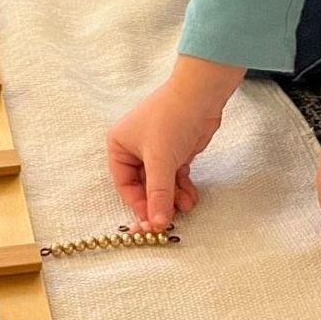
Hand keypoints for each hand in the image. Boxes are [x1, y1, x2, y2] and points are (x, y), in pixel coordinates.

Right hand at [106, 56, 244, 230]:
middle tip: (171, 219)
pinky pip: (175, 178)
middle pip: (144, 187)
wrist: (201, 95)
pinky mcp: (176, 152)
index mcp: (119, 146)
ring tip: (186, 205)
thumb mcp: (160, 160)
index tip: (153, 223)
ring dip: (173, 198)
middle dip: (159, 202)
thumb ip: (158, 194)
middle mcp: (135, 149)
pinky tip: (191, 197)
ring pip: (162, 184)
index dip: (138, 205)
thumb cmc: (170, 119)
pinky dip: (182, 188)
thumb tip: (158, 224)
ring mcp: (157, 151)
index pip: (124, 185)